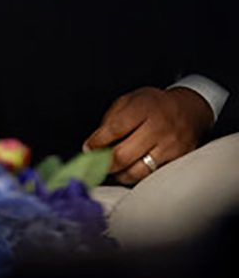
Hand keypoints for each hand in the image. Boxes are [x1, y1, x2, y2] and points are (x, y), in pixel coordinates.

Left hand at [84, 85, 214, 184]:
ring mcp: (171, 146)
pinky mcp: (179, 160)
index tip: (88, 148)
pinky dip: (136, 177)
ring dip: (119, 174)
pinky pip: (152, 176)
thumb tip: (93, 144)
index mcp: (143, 108)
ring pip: (138, 171)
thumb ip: (110, 120)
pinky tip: (128, 171)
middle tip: (95, 163)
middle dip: (104, 163)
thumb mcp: (128, 101)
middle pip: (124, 155)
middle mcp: (159, 128)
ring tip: (112, 169)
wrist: (189, 110)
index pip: (115, 129)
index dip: (97, 142)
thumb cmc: (154, 106)